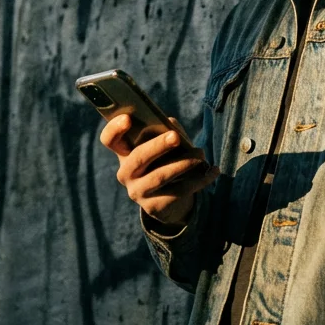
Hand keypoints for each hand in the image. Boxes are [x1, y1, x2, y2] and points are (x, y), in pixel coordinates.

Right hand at [100, 115, 219, 225]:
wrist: (171, 200)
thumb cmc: (168, 161)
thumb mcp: (165, 145)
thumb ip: (166, 131)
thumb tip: (170, 125)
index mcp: (125, 152)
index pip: (110, 140)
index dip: (115, 129)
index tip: (129, 118)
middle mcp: (126, 173)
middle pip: (138, 157)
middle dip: (158, 146)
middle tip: (176, 137)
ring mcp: (138, 191)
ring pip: (160, 176)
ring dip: (184, 163)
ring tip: (201, 155)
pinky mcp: (155, 206)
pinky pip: (180, 190)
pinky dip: (200, 179)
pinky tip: (214, 171)